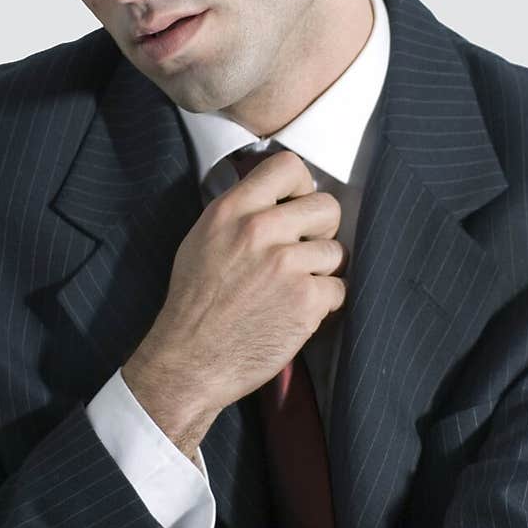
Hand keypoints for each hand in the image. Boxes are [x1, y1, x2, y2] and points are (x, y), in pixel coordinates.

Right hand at [122, 150, 346, 459]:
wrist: (189, 361)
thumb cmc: (193, 305)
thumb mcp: (201, 240)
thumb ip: (238, 214)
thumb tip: (276, 199)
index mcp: (232, 210)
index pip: (289, 166)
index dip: (303, 186)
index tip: (298, 206)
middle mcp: (260, 230)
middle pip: (326, 207)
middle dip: (321, 231)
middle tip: (303, 253)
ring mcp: (286, 265)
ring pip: (335, 251)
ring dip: (322, 272)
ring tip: (293, 289)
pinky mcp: (306, 300)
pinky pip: (338, 289)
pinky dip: (324, 304)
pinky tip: (296, 313)